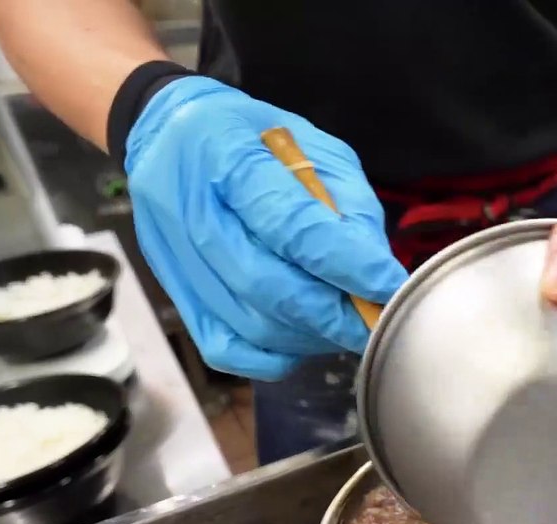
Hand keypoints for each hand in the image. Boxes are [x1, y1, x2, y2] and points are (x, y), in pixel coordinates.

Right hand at [124, 76, 406, 380]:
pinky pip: (223, 347)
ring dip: (308, 335)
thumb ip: (347, 205)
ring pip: (249, 324)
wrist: (168, 135)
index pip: (290, 225)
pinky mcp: (173, 291)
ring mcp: (175, 257)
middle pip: (267, 284)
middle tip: (373, 324)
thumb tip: (376, 271)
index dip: (345, 264)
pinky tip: (301, 338)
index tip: (387, 288)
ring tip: (343, 327)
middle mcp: (190, 208)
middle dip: (331, 314)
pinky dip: (270, 356)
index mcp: (225, 154)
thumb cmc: (255, 139)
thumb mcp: (313, 146)